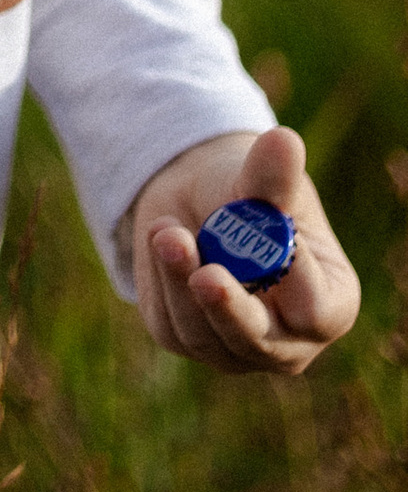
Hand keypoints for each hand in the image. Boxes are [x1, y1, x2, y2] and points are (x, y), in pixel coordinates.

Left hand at [127, 125, 357, 375]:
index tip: (275, 247)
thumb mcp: (260, 180)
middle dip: (229, 307)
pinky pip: (171, 325)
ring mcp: (238, 350)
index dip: (297, 282)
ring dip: (181, 278)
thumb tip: (284, 141)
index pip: (318, 310)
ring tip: (167, 229)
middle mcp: (289, 342)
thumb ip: (272, 174)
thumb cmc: (248, 193)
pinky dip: (161, 280)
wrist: (199, 199)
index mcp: (330, 304)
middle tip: (206, 275)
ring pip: (205, 334)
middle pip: (260, 342)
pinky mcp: (190, 341)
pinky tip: (162, 239)